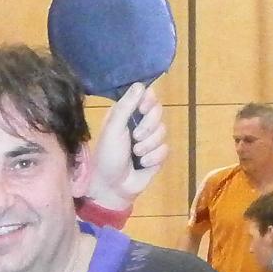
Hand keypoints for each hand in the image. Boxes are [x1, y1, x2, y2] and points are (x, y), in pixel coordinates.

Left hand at [84, 82, 170, 206]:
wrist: (112, 186)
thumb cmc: (107, 155)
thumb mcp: (113, 128)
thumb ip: (125, 106)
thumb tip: (141, 84)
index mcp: (126, 114)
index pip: (146, 96)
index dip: (148, 100)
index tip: (143, 108)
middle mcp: (139, 123)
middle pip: (158, 112)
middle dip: (148, 126)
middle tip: (135, 137)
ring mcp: (149, 139)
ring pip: (163, 131)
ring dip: (148, 144)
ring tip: (135, 154)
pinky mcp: (157, 155)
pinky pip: (165, 149)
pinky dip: (153, 157)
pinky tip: (142, 164)